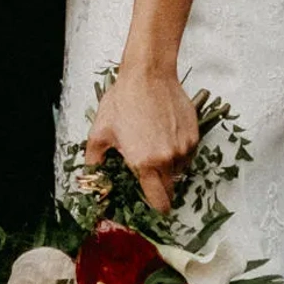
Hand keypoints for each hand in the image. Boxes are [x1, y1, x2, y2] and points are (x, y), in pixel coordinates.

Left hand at [83, 62, 198, 216]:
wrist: (148, 74)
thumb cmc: (123, 101)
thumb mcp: (99, 133)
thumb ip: (94, 162)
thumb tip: (90, 180)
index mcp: (144, 163)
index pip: (158, 201)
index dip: (157, 208)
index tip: (155, 208)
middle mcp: (167, 159)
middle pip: (170, 189)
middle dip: (161, 187)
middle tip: (149, 175)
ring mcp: (184, 147)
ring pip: (179, 170)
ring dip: (169, 167)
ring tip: (154, 147)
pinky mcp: (194, 134)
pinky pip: (187, 153)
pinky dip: (178, 151)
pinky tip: (164, 135)